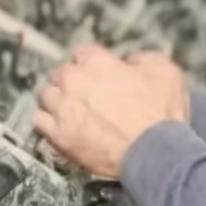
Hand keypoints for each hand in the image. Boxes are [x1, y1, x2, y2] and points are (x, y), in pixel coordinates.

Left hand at [32, 45, 190, 179]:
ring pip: (46, 95)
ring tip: (68, 108)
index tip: (96, 70)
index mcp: (96, 63)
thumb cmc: (161, 114)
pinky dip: (46, 122)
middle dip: (71, 79)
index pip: (82, 52)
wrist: (154, 153)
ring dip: (56, 99)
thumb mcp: (166, 72)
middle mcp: (74, 82)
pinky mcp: (59, 136)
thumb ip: (143, 59)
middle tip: (83, 91)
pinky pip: (39, 122)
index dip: (90, 61)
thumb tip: (132, 61)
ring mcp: (63, 109)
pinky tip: (57, 125)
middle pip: (60, 72)